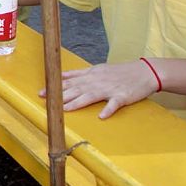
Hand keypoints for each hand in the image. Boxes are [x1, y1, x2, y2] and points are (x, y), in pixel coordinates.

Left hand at [42, 60, 160, 118]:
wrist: (145, 72)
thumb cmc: (120, 72)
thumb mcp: (98, 69)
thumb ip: (80, 74)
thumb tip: (62, 76)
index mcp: (92, 74)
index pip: (70, 81)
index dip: (55, 87)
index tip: (41, 92)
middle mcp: (98, 81)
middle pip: (77, 88)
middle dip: (60, 95)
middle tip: (46, 101)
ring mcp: (110, 88)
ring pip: (91, 95)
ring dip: (78, 102)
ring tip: (65, 109)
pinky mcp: (123, 96)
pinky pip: (114, 104)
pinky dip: (108, 109)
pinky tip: (101, 116)